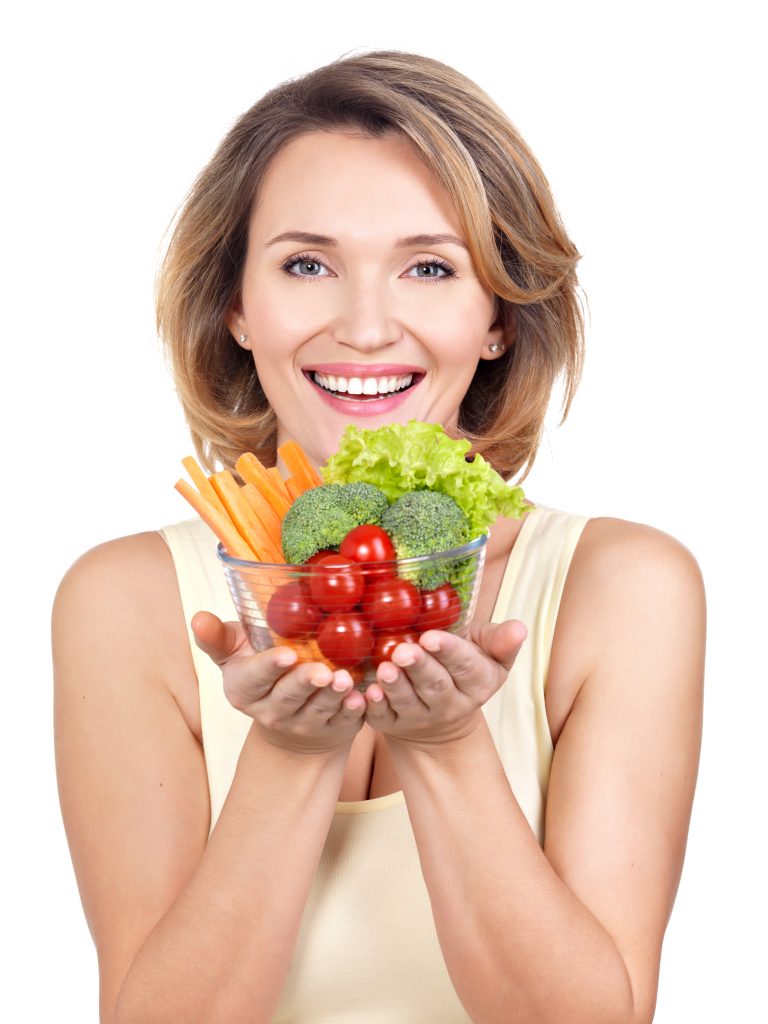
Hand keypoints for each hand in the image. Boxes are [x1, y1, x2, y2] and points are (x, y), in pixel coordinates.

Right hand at [191, 612, 365, 754]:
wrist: (290, 716)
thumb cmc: (261, 671)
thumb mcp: (236, 652)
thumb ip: (217, 637)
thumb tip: (197, 617)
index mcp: (245, 689)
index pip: (255, 678)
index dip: (270, 666)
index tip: (286, 653)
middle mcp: (272, 710)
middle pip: (288, 696)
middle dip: (304, 682)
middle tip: (322, 670)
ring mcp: (303, 723)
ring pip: (318, 709)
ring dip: (332, 695)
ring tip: (345, 680)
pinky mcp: (332, 729)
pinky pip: (343, 721)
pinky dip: (353, 710)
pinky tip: (362, 697)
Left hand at [362, 619, 526, 745]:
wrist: (441, 717)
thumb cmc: (463, 668)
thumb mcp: (487, 653)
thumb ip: (500, 640)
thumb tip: (520, 628)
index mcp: (477, 682)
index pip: (465, 666)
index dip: (449, 652)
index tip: (431, 637)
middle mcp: (450, 704)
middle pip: (435, 685)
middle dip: (419, 667)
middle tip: (403, 650)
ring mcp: (419, 716)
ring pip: (408, 701)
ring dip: (395, 685)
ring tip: (385, 668)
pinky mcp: (392, 723)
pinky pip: (383, 717)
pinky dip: (374, 706)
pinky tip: (367, 692)